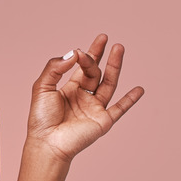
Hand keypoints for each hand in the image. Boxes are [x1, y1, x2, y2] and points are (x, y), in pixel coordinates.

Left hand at [26, 33, 144, 162]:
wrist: (47, 142)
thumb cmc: (41, 117)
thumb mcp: (42, 86)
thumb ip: (55, 68)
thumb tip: (74, 53)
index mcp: (69, 88)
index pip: (80, 67)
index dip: (82, 56)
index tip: (80, 50)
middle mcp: (83, 96)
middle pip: (95, 72)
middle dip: (99, 55)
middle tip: (105, 38)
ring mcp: (95, 108)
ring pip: (108, 83)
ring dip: (115, 66)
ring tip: (119, 48)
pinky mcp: (103, 120)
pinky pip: (120, 108)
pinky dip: (130, 100)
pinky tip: (139, 89)